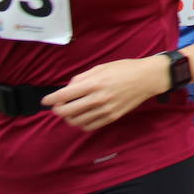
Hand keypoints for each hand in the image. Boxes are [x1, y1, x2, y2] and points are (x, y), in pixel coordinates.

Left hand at [43, 56, 167, 131]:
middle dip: (58, 110)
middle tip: (58, 106)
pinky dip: (81, 124)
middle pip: (67, 111)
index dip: (51, 99)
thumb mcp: (102, 67)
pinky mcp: (112, 117)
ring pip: (77, 121)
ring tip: (70, 112)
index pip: (64, 95)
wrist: (148, 78)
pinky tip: (82, 117)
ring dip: (69, 118)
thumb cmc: (125, 69)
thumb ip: (82, 78)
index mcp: (95, 83)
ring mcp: (106, 110)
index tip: (45, 101)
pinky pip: (90, 127)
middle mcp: (99, 98)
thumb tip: (68, 89)